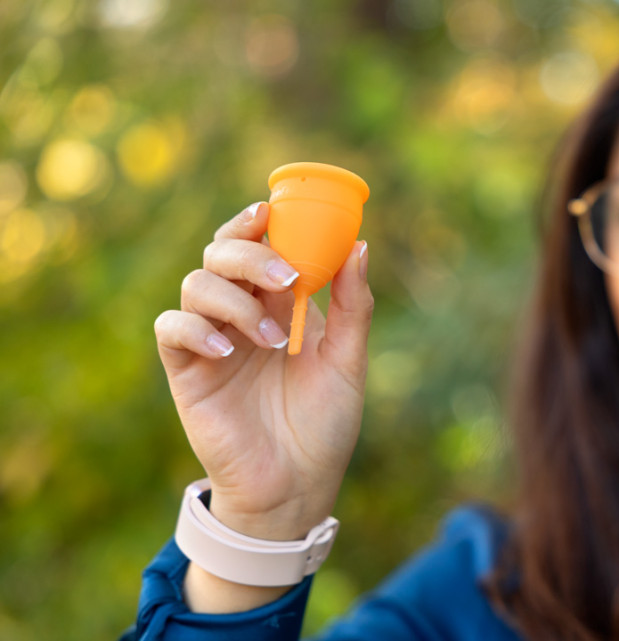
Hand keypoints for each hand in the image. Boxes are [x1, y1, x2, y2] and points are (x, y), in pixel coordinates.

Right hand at [154, 201, 372, 539]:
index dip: (258, 221)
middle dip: (250, 251)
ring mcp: (212, 341)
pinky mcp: (186, 372)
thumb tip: (360, 246)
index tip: (273, 210)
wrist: (297, 487)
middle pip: (222, 253)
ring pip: (196, 283)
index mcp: (280, 305)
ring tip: (273, 341)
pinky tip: (227, 351)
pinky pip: (171, 329)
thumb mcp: (349, 362)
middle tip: (286, 277)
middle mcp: (242, 314)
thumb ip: (353, 307)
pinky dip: (195, 328)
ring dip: (236, 300)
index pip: (260, 245)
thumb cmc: (325, 425)